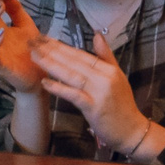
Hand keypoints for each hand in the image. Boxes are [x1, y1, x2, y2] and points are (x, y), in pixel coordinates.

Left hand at [28, 36, 155, 157]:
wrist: (131, 130)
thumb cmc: (121, 105)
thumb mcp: (117, 77)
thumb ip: (106, 56)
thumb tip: (97, 34)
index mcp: (108, 69)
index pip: (80, 54)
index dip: (60, 45)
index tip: (43, 38)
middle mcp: (104, 77)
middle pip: (73, 61)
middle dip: (51, 50)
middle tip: (32, 41)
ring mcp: (99, 92)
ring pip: (71, 75)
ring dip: (51, 64)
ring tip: (34, 56)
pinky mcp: (94, 108)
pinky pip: (73, 95)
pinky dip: (59, 88)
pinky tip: (45, 82)